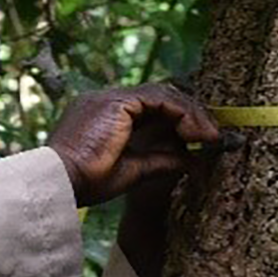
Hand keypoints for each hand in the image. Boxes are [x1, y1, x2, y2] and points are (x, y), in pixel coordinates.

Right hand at [46, 85, 220, 206]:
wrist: (64, 182)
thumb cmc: (88, 182)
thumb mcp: (135, 170)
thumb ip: (161, 160)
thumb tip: (192, 160)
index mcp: (106, 115)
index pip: (152, 106)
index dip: (180, 118)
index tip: (201, 138)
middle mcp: (107, 101)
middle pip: (160, 96)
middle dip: (191, 114)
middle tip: (213, 136)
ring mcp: (110, 98)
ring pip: (163, 94)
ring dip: (191, 114)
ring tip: (209, 137)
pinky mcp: (118, 102)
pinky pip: (159, 99)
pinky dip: (181, 114)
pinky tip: (194, 134)